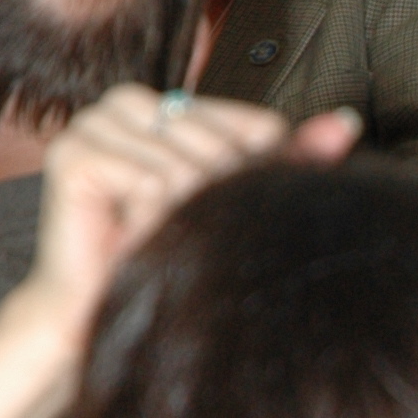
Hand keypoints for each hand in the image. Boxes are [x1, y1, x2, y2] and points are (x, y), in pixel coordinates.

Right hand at [25, 86, 360, 348]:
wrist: (98, 316)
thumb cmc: (163, 256)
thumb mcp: (232, 201)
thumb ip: (287, 157)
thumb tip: (346, 123)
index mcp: (163, 101)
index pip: (251, 124)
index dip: (250, 178)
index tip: (217, 213)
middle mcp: (125, 102)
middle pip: (222, 144)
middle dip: (215, 199)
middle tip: (182, 230)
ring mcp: (91, 125)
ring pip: (187, 164)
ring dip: (182, 215)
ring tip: (158, 235)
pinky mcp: (72, 157)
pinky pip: (150, 181)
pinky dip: (153, 220)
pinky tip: (137, 236)